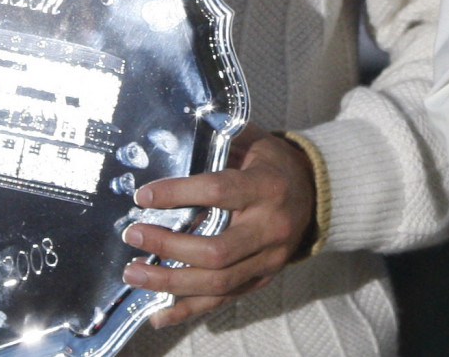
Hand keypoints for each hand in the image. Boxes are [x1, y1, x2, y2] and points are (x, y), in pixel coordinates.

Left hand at [123, 124, 316, 329]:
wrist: (315, 194)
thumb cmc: (273, 164)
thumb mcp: (253, 142)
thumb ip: (218, 140)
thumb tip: (172, 135)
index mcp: (268, 187)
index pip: (219, 192)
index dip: (178, 194)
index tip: (143, 196)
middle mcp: (271, 228)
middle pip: (216, 251)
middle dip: (168, 247)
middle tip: (134, 236)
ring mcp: (269, 260)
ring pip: (217, 282)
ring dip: (170, 282)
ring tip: (134, 274)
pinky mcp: (262, 279)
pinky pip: (222, 300)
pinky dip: (188, 309)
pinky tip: (157, 314)